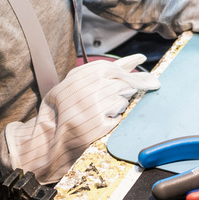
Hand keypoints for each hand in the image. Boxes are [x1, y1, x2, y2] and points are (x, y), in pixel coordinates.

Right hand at [5, 54, 158, 182]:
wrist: (47, 141)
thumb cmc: (57, 113)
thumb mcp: (68, 87)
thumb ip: (92, 75)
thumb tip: (124, 66)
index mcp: (77, 78)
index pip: (110, 66)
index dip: (129, 62)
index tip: (142, 58)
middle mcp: (86, 89)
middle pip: (122, 81)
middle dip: (136, 83)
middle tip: (150, 83)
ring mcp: (94, 107)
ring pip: (122, 98)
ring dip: (120, 103)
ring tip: (104, 109)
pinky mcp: (100, 124)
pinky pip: (118, 116)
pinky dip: (114, 117)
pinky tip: (102, 121)